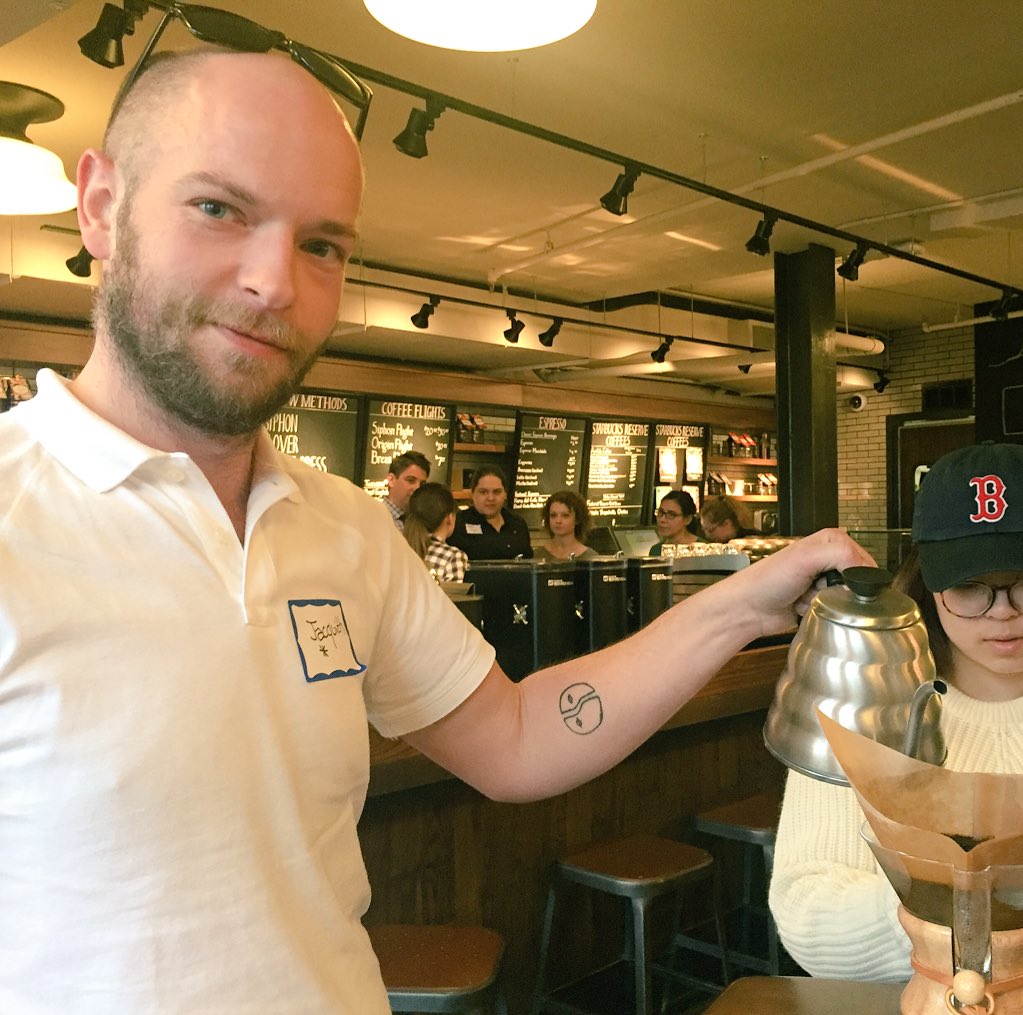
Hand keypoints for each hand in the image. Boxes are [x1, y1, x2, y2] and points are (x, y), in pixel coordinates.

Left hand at [720, 529, 875, 637]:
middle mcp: (830, 559)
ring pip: (847, 600)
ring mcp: (824, 581)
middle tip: (818, 589)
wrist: (748, 607)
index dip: (855, 577)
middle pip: (858, 583)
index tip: (837, 582)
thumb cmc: (768, 579)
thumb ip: (841, 555)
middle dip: (840, 592)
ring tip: (806, 597)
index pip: (864, 560)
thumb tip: (865, 570)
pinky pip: (836, 613)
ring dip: (828, 604)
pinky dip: (821, 613)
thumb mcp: (806, 557)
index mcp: (831, 541)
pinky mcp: (819, 601)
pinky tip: (802, 607)